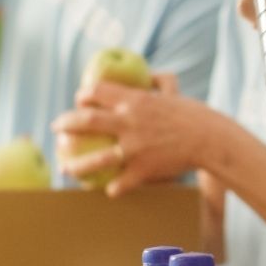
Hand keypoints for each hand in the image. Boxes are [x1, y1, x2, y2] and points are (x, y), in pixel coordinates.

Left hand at [52, 80, 246, 196]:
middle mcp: (129, 122)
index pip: (97, 92)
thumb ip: (160, 80)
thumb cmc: (193, 114)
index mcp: (134, 100)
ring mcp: (134, 148)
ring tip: (65, 169)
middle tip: (56, 130)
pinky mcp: (142, 170)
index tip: (77, 101)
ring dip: (76, 166)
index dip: (82, 96)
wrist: (209, 139)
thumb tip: (149, 74)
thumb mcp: (175, 91)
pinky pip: (120, 183)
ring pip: (95, 160)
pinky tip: (107, 191)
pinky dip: (113, 188)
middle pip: (86, 121)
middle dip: (65, 124)